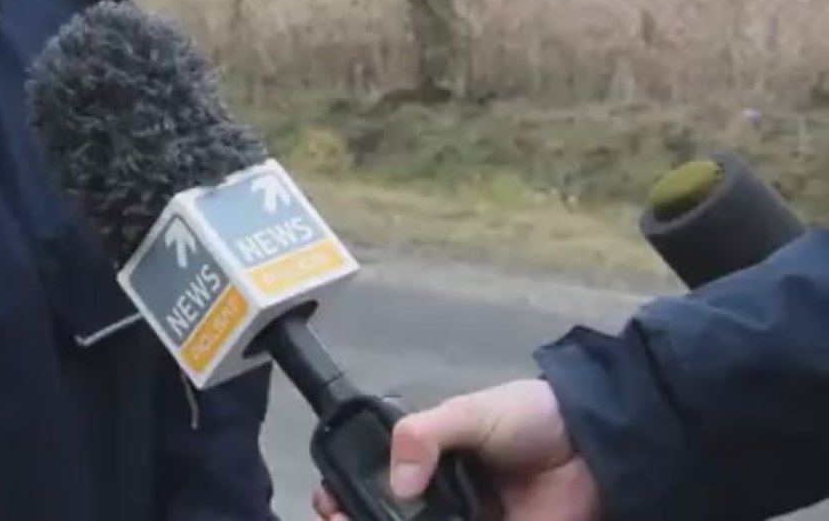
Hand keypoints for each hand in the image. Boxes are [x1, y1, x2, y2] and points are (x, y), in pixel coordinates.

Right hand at [309, 379, 601, 520]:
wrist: (595, 444)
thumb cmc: (526, 418)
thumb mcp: (466, 412)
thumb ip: (422, 434)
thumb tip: (397, 484)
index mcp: (427, 466)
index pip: (373, 484)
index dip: (344, 494)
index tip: (329, 502)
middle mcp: (440, 504)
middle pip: (386, 518)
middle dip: (356, 519)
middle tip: (340, 519)